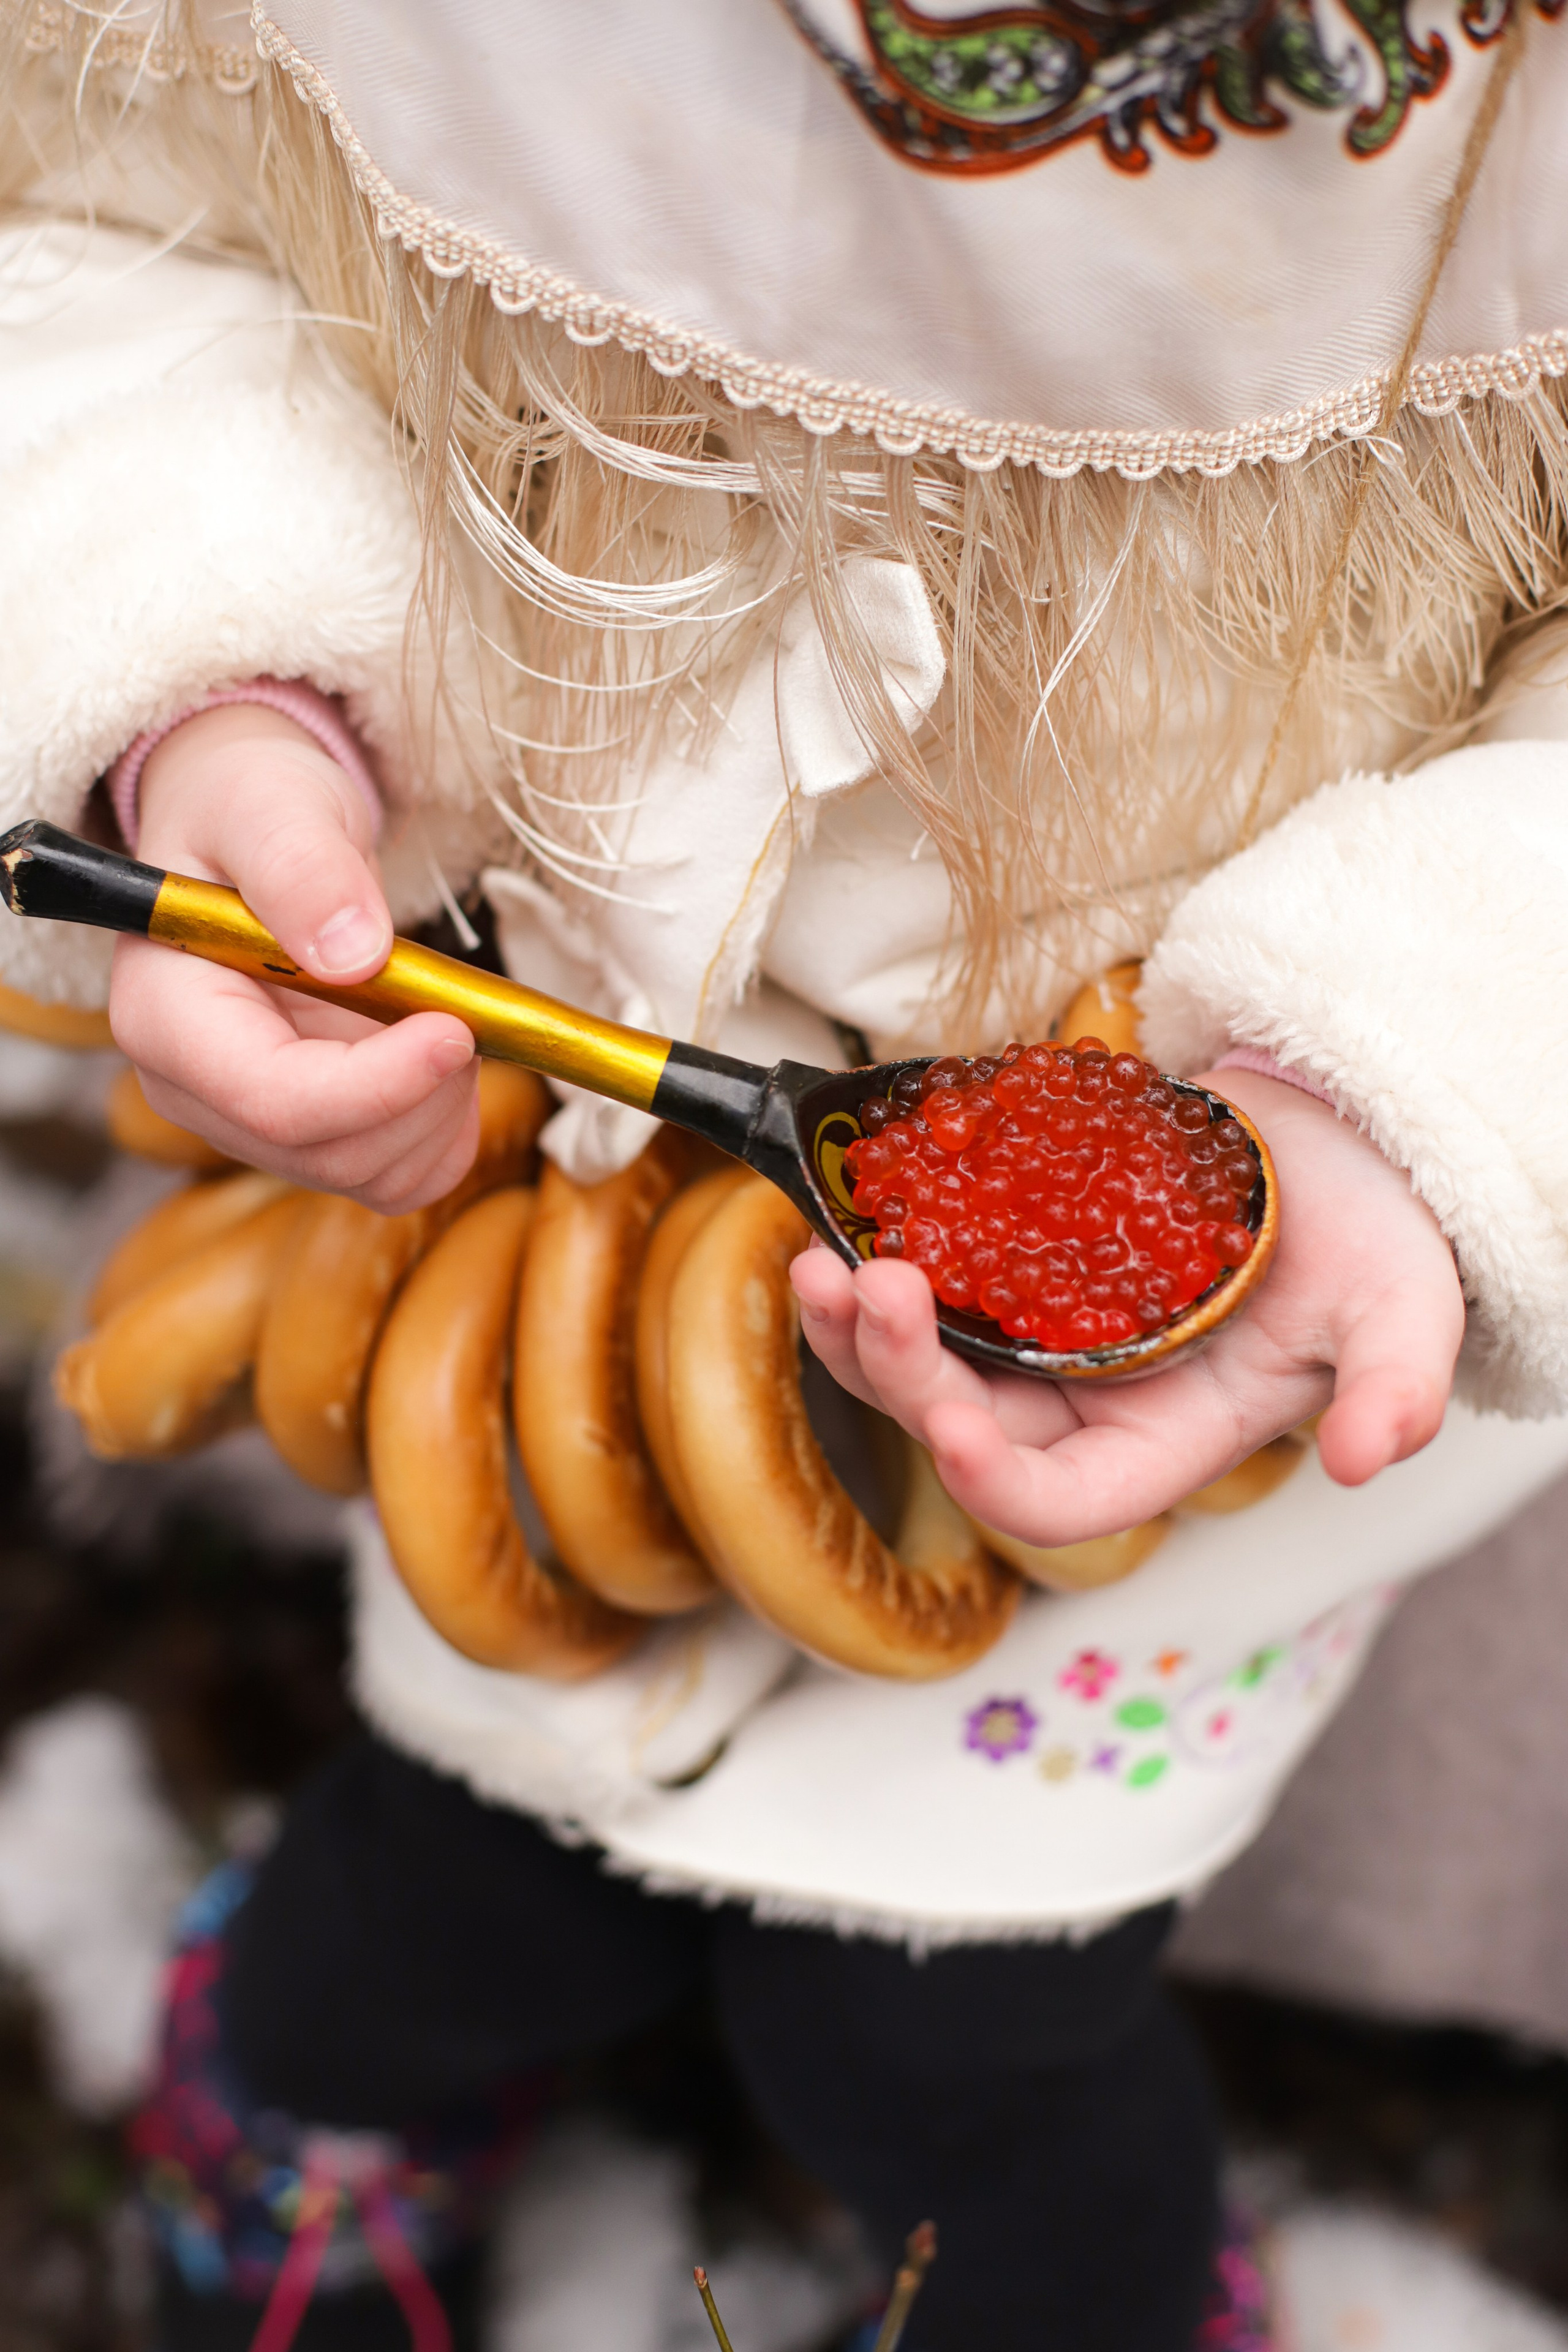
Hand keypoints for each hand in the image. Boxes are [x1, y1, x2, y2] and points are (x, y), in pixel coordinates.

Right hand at [109, 703, 478, 1209]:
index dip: (377, 1084)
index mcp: (164, 1020)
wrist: (250, 831)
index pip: (273, 1101)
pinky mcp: (310, 1132)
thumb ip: (302, 868)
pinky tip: (442, 1060)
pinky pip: (396, 1174)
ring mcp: (252, 1122)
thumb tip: (350, 951)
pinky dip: (442, 1130)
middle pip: (330, 1152)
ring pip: (371, 1175)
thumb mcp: (270, 805)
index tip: (454, 1030)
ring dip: (440, 1111)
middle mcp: (196, 1091)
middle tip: (462, 1009)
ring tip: (446, 1017)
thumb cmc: (246, 808)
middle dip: (424, 1095)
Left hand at [791, 1071, 1464, 1549]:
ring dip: (855, 1329)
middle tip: (872, 1287)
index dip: (997, 1481)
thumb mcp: (1403, 1308)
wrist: (1331, 1139)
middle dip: (903, 1374)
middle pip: (962, 1428)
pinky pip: (923, 1284)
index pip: (1059, 1502)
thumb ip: (1394, 1386)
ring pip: (919, 1364)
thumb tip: (1366, 1456)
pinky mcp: (1012, 1266)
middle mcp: (1083, 1405)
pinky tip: (843, 1215)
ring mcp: (1038, 1336)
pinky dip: (874, 1259)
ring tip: (820, 1261)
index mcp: (1163, 1442)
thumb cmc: (1371, 1234)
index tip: (954, 1427)